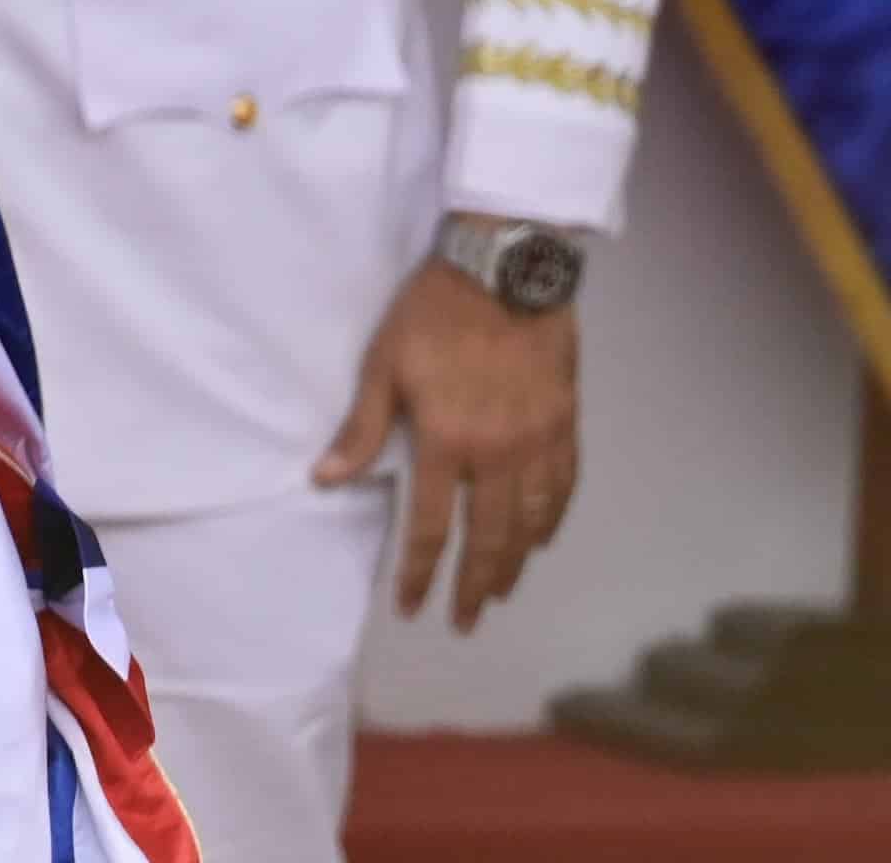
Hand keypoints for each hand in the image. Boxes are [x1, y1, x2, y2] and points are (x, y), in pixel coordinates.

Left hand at [313, 256, 580, 632]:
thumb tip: (326, 478)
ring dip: (515, 564)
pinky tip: (542, 538)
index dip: (421, 573)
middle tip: (464, 621)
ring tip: (499, 591)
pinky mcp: (565, 422)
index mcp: (446, 441)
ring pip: (531, 521)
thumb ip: (362, 428)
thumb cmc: (434, 313)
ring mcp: (537, 440)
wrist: (505, 269)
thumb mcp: (384, 364)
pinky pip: (564, 485)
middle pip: (488, 539)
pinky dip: (553, 519)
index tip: (412, 607)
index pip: (432, 527)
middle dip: (473, 586)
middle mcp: (497, 453)